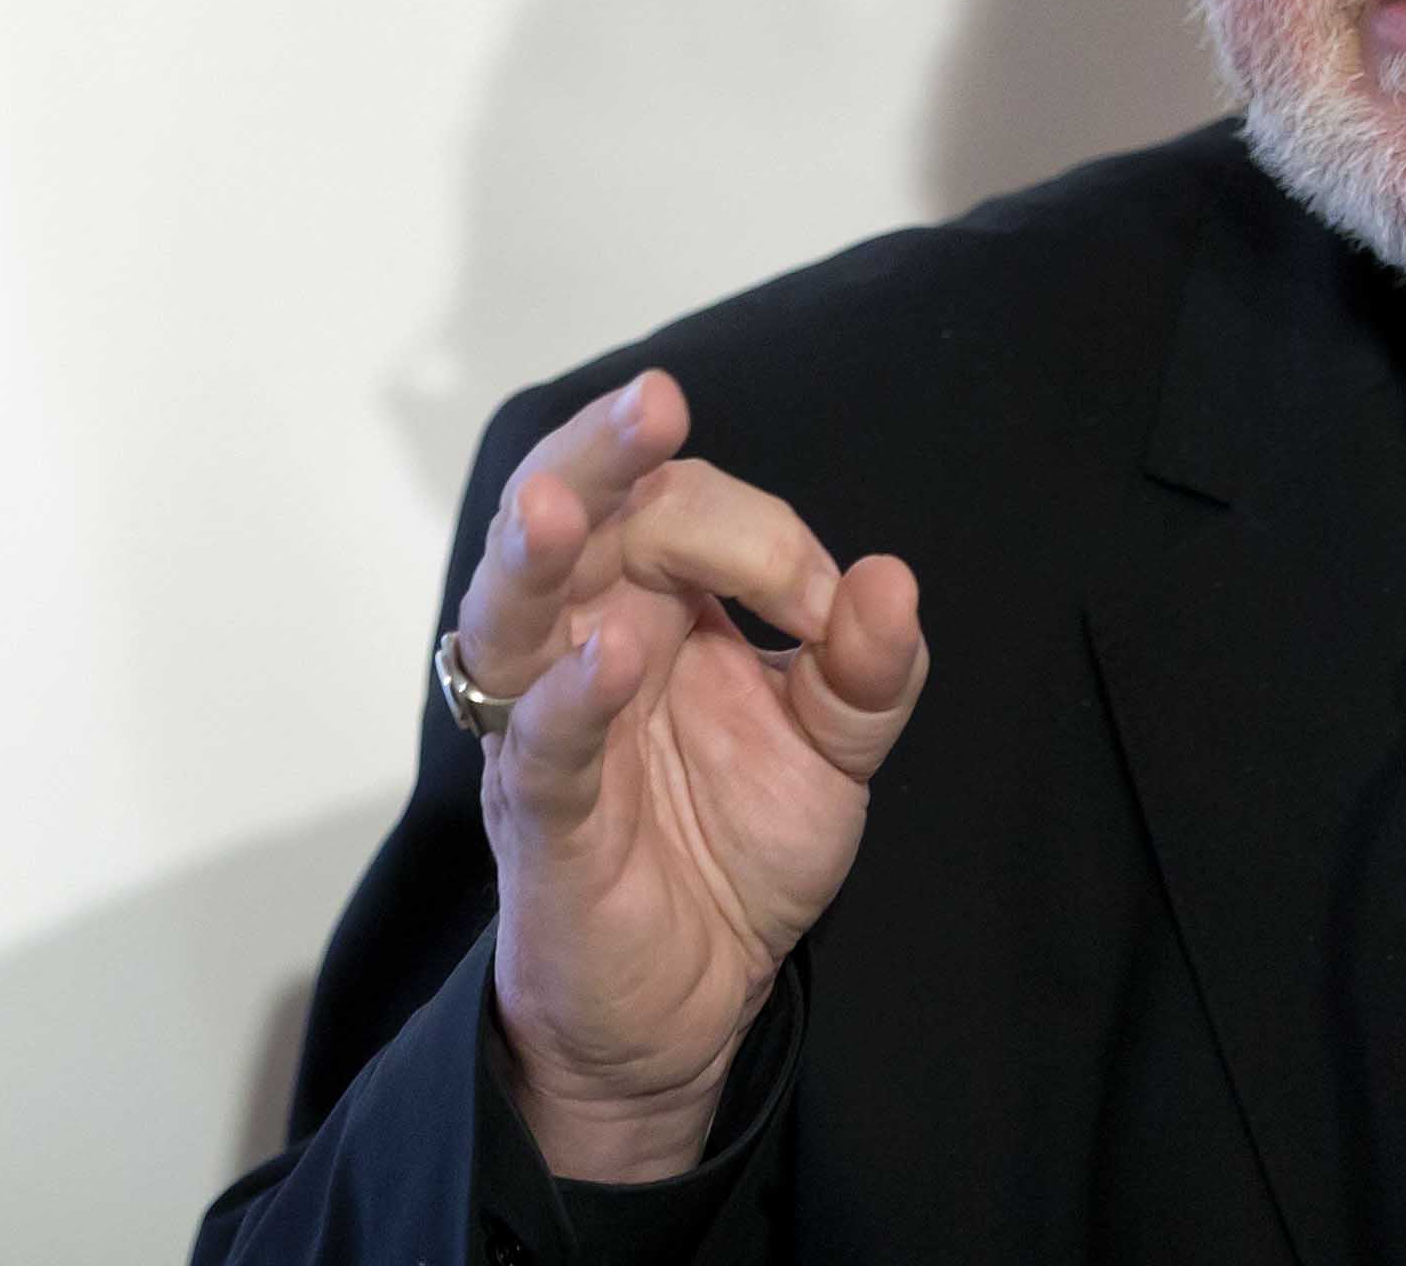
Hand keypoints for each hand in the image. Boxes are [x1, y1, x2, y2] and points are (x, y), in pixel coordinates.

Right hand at [451, 369, 930, 1181]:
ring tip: (559, 508)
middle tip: (651, 402)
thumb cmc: (737, 850)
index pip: (684, 508)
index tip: (823, 609)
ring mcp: (549, 725)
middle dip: (601, 453)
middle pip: (572, 517)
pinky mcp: (542, 819)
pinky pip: (541, 746)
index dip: (764, 535)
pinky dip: (568, 699)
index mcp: (653, 603)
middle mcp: (586, 641)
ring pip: (513, 613)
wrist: (694, 1002)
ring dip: (536, 554)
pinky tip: (608, 660)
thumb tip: (892, 578)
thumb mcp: (836, 751)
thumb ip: (869, 668)